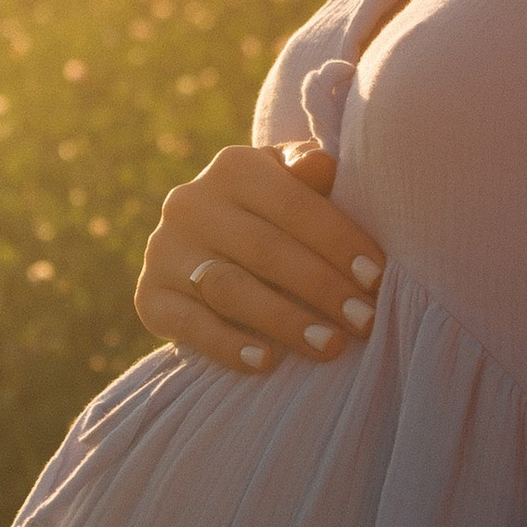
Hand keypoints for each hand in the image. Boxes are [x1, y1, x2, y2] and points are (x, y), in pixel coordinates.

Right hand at [135, 140, 385, 376]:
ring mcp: (164, 251)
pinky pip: (189, 325)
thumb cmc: (274, 215)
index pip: (293, 204)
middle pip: (264, 250)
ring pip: (229, 289)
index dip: (338, 241)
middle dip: (322, 288)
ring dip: (284, 321)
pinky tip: (267, 363)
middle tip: (366, 321)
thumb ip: (308, 171)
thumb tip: (321, 163)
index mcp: (233, 168)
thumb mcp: (291, 185)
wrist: (206, 246)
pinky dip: (228, 346)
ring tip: (331, 346)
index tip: (378, 278)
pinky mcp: (149, 296)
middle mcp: (191, 204)